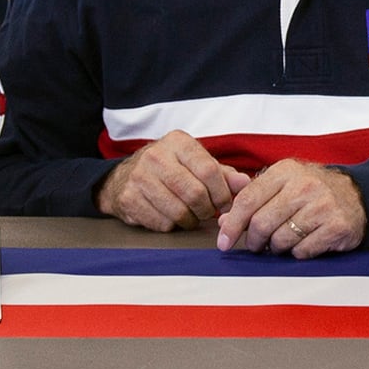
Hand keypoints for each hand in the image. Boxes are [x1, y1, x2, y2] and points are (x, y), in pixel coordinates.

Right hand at [97, 132, 245, 231]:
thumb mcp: (194, 163)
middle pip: (195, 194)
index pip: (209, 170)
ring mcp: (139, 177)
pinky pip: (162, 223)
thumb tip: (244, 183)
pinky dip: (173, 226)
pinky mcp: (128, 198)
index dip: (222, 193)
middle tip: (208, 214)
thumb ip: (222, 173)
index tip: (225, 204)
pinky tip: (172, 218)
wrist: (123, 177)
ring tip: (192, 216)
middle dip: (207, 210)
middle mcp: (156, 156)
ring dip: (191, 221)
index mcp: (178, 142)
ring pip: (179, 211)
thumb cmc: (168, 169)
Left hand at [217, 160, 367, 257]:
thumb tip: (223, 222)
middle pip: (261, 223)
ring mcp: (322, 205)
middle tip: (257, 246)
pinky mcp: (337, 226)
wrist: (358, 195)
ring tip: (282, 243)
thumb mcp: (283, 185)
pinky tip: (303, 244)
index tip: (224, 242)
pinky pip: (302, 251)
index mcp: (285, 171)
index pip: (247, 201)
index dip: (231, 225)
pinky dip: (297, 253)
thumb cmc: (312, 192)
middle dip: (254, 241)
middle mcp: (304, 186)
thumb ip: (253, 199)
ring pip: (281, 240)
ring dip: (277, 248)